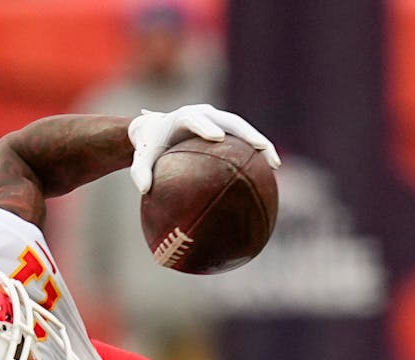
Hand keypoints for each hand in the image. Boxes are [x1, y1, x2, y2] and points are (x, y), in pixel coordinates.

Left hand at [128, 104, 280, 193]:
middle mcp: (205, 114)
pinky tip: (267, 174)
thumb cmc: (148, 146)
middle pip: (231, 121)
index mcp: (183, 117)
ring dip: (260, 144)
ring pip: (243, 130)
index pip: (196, 119)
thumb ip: (139, 172)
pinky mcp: (225, 130)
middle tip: (260, 148)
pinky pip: (242, 142)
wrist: (155, 130)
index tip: (216, 137)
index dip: (206, 126)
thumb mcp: (140, 159)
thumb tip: (144, 190)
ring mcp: (218, 120)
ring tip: (274, 164)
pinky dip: (255, 155)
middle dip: (247, 133)